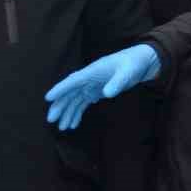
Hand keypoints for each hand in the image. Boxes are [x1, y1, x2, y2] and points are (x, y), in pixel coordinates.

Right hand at [45, 44, 160, 130]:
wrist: (142, 62)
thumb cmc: (134, 64)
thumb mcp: (128, 72)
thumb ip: (117, 82)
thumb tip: (106, 94)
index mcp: (92, 71)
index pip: (73, 81)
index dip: (60, 89)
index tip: (48, 98)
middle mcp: (88, 78)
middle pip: (70, 93)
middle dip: (60, 106)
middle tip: (51, 120)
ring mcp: (92, 85)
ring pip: (75, 100)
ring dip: (68, 113)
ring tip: (63, 128)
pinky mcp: (97, 91)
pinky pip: (83, 103)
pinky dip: (77, 112)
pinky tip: (73, 124)